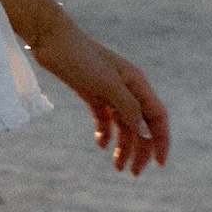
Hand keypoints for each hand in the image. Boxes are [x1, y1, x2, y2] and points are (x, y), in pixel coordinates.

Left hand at [32, 15, 169, 176]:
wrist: (49, 38)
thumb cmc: (80, 57)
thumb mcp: (106, 84)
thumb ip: (128, 107)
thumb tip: (146, 133)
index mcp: (137, 83)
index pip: (157, 117)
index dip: (161, 140)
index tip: (159, 164)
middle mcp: (127, 88)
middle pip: (141, 125)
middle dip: (140, 150)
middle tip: (133, 173)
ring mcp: (110, 91)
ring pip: (124, 125)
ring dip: (123, 146)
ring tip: (117, 167)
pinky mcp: (92, 93)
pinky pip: (105, 119)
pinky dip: (105, 132)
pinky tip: (101, 144)